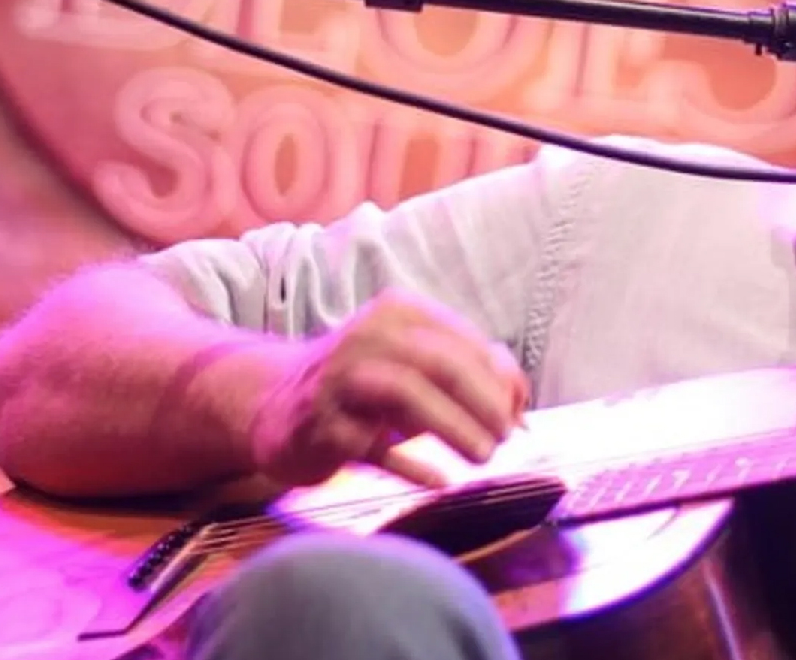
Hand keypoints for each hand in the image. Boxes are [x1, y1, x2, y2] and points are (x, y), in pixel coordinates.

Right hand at [246, 289, 528, 488]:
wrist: (275, 407)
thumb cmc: (365, 390)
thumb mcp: (418, 371)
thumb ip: (473, 373)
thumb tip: (519, 399)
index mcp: (398, 314)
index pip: (463, 343)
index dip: (499, 381)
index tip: (518, 417)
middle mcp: (366, 336)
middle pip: (439, 362)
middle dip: (482, 401)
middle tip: (504, 438)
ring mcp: (337, 379)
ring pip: (405, 393)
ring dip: (452, 426)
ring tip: (483, 456)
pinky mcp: (319, 425)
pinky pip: (370, 446)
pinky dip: (409, 464)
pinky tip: (440, 481)